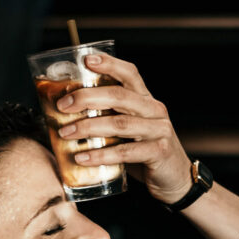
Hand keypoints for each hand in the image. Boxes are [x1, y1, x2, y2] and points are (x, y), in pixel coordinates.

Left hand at [55, 52, 191, 203]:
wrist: (175, 178)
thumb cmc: (144, 152)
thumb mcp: (129, 130)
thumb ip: (108, 118)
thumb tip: (66, 114)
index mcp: (146, 100)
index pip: (129, 73)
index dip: (109, 64)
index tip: (86, 60)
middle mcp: (154, 110)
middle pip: (119, 95)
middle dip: (87, 97)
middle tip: (62, 105)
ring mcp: (159, 130)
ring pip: (120, 124)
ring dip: (89, 127)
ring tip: (65, 133)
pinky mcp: (159, 152)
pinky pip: (125, 152)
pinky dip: (101, 155)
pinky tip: (82, 157)